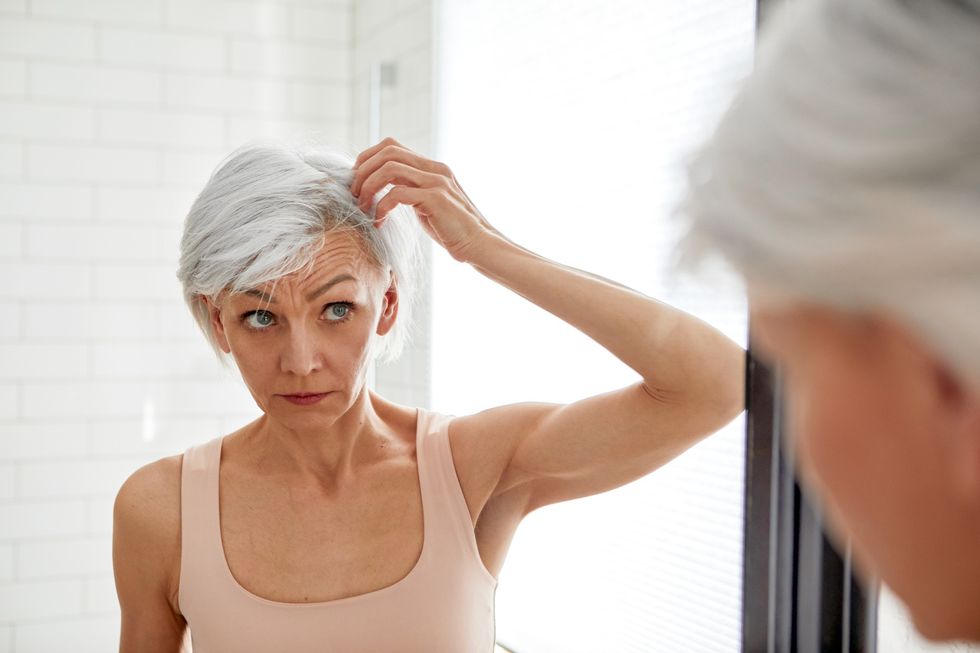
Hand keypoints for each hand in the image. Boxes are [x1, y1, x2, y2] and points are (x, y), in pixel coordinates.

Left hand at [351, 137, 500, 262]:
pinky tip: (379, 222)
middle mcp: (434, 168)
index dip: (367, 159)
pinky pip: (397, 193)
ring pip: (389, 168)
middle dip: (363, 171)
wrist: (478, 244)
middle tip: (354, 194)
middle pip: (387, 151)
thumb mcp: (426, 203)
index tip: (356, 182)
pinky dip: (381, 207)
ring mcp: (436, 181)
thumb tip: (382, 187)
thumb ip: (410, 189)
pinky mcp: (435, 199)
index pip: (391, 146)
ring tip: (363, 208)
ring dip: (368, 188)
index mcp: (431, 166)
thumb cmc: (450, 230)